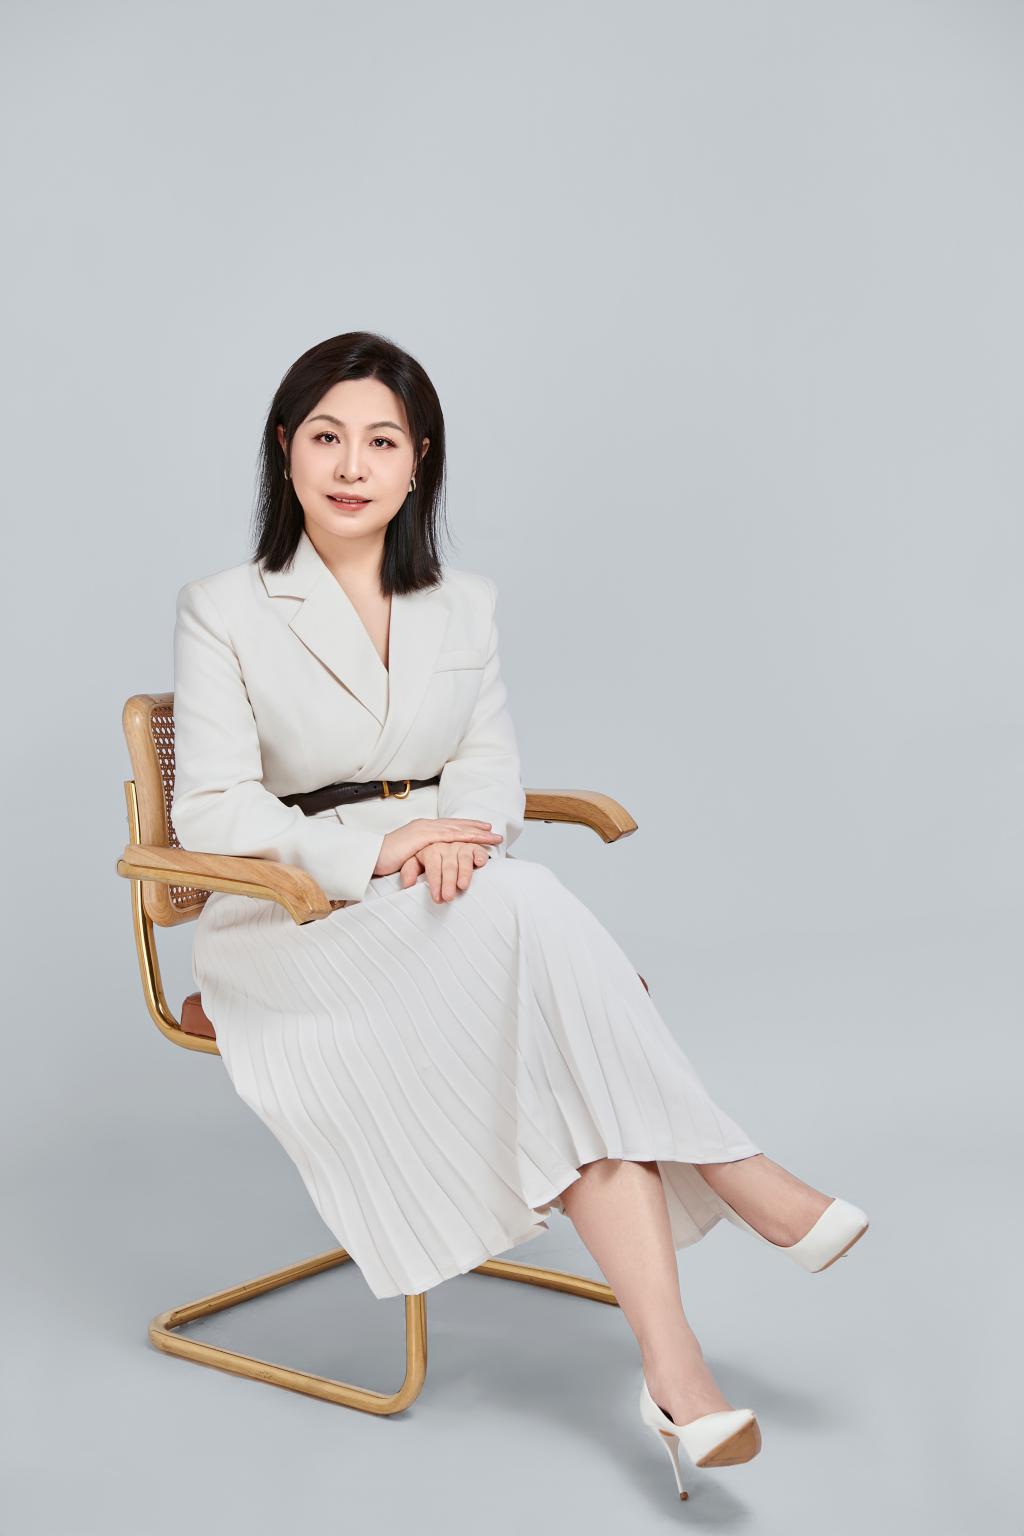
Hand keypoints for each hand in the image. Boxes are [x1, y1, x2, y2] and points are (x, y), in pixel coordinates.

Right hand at [374, 817, 502, 879]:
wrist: (370, 856)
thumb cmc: (385, 859)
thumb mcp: (408, 856)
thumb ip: (421, 857)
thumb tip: (431, 865)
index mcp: (423, 829)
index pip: (449, 826)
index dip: (467, 827)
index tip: (482, 829)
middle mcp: (426, 825)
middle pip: (457, 825)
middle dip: (477, 828)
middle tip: (494, 831)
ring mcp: (424, 829)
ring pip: (456, 829)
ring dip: (476, 833)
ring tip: (492, 836)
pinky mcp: (422, 836)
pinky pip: (447, 836)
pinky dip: (463, 836)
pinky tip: (475, 838)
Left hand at [400, 839, 492, 901]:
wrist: (437, 841)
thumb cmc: (427, 857)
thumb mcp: (413, 861)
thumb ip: (409, 870)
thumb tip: (407, 883)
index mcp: (431, 849)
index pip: (432, 865)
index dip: (435, 882)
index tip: (436, 897)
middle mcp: (446, 846)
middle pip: (448, 864)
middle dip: (448, 882)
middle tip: (448, 897)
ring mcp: (460, 845)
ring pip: (464, 857)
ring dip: (465, 872)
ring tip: (463, 886)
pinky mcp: (473, 846)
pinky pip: (478, 849)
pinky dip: (480, 855)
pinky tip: (480, 863)